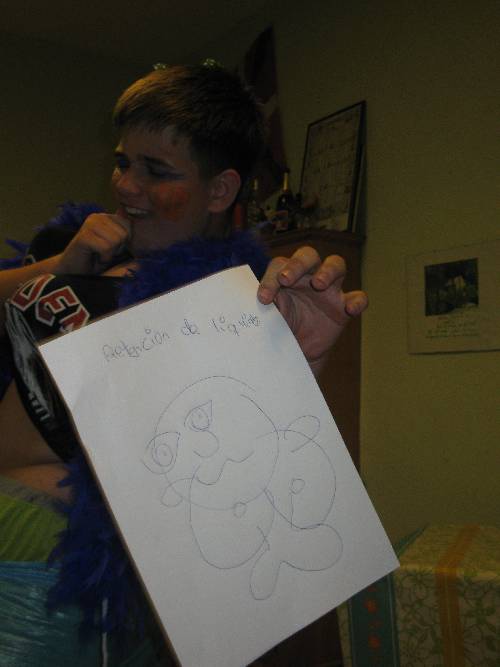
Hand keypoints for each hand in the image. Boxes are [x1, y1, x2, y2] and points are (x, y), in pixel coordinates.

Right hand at [54, 213, 130, 274]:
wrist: (74, 270)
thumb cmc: (96, 259)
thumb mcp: (115, 245)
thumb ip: (126, 236)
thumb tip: (146, 226)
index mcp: (106, 217)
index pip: (129, 225)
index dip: (124, 242)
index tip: (111, 248)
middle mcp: (97, 217)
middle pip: (124, 234)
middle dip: (117, 248)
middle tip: (103, 252)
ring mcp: (89, 224)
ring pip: (116, 240)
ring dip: (109, 253)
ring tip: (99, 254)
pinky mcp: (84, 236)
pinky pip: (106, 247)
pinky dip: (103, 257)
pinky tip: (94, 256)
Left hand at [257, 246, 367, 373]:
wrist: (298, 352)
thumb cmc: (282, 328)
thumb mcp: (271, 319)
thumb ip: (268, 308)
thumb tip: (262, 303)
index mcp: (287, 276)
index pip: (280, 265)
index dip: (270, 278)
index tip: (264, 298)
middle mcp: (309, 276)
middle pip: (308, 255)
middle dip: (298, 264)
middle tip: (286, 280)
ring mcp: (330, 289)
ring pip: (336, 264)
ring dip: (328, 270)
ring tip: (318, 284)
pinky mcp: (345, 307)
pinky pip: (359, 297)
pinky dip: (357, 301)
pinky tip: (349, 309)